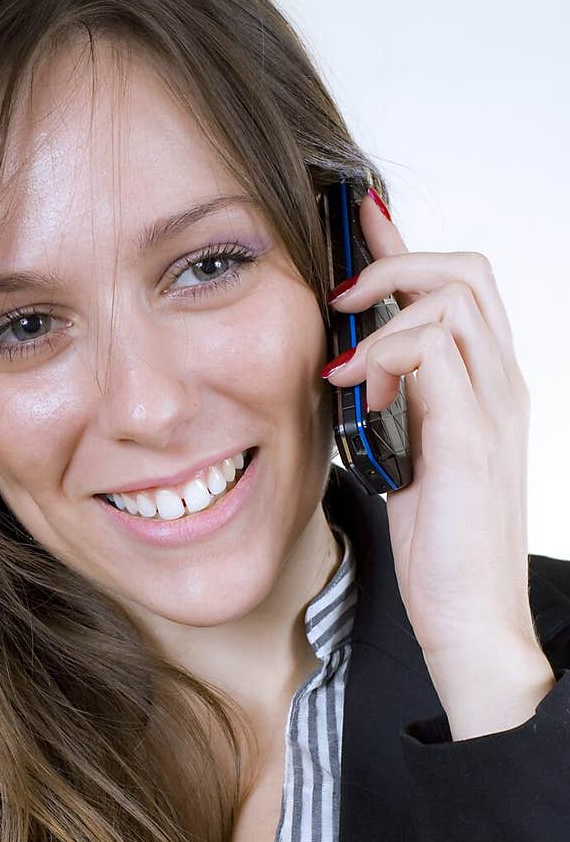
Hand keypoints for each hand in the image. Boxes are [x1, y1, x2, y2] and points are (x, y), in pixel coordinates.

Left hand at [323, 190, 543, 685]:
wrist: (468, 618)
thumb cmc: (436, 548)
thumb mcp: (406, 458)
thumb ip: (394, 408)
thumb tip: (351, 368)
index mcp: (487, 389)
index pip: (459, 289)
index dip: (406, 247)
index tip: (359, 223)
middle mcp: (502, 386)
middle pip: (468, 271)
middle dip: (395, 261)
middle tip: (340, 295)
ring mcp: (494, 407)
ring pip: (453, 297)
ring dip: (384, 317)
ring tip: (345, 369)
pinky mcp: (472, 436)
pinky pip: (434, 350)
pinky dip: (385, 358)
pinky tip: (358, 395)